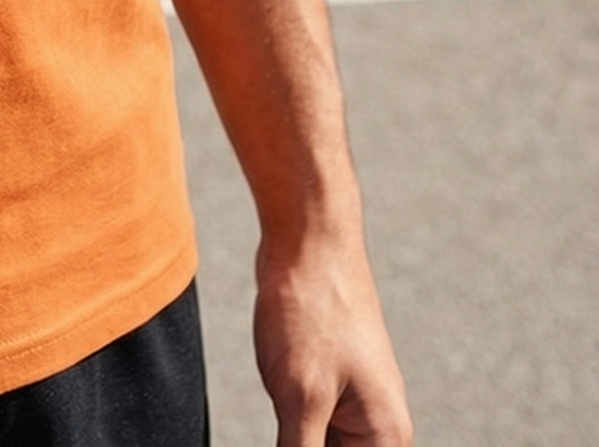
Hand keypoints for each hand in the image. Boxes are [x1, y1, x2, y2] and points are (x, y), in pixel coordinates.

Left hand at [253, 226, 412, 445]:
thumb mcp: (300, 398)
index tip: (293, 441)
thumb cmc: (312, 311)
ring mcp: (349, 407)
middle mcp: (376, 430)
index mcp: (386, 440)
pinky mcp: (322, 388)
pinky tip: (277, 409)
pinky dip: (288, 437)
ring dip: (293, 441)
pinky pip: (306, 433)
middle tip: (286, 422)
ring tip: (284, 398)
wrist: (307, 238)